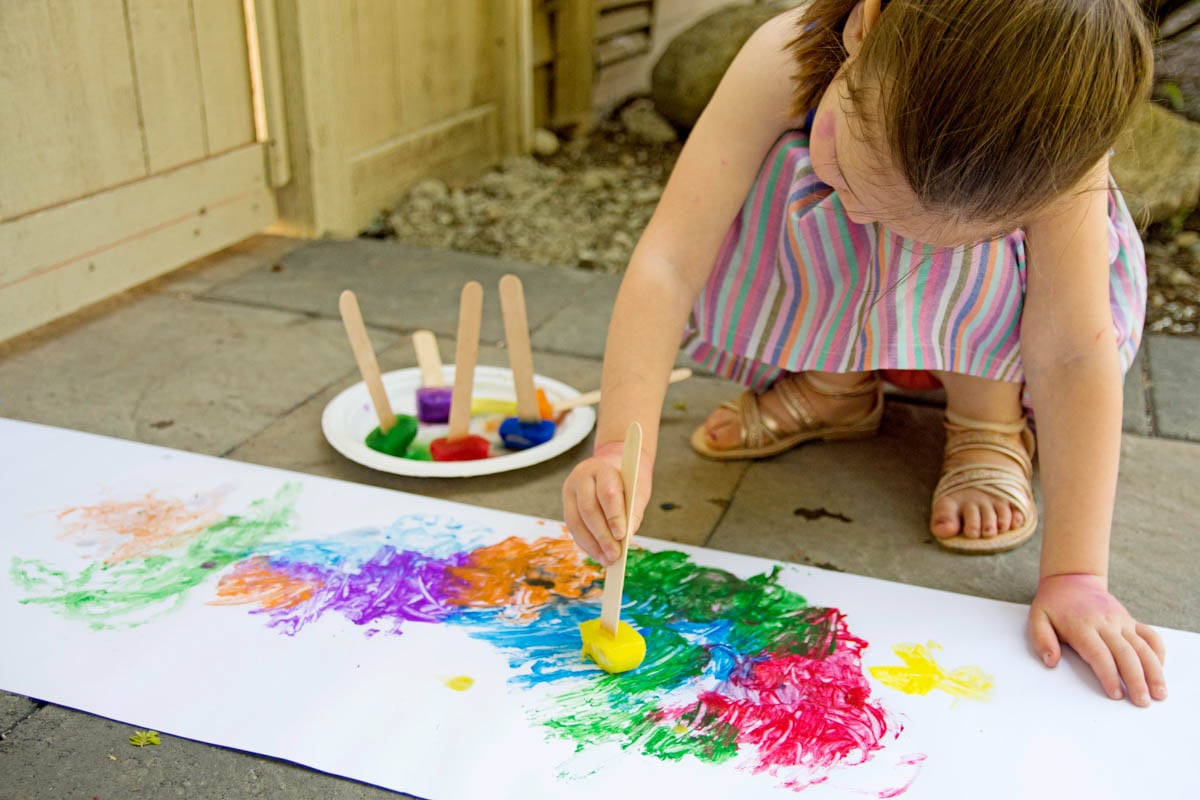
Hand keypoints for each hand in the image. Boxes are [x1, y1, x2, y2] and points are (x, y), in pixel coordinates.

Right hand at [562, 442, 651, 565]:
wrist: (613, 463)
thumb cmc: (629, 479)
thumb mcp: (638, 489)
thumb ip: (633, 511)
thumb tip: (627, 538)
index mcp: (602, 468)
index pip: (607, 493)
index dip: (614, 516)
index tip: (622, 537)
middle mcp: (581, 477)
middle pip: (588, 509)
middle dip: (602, 536)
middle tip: (615, 555)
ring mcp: (570, 490)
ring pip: (576, 521)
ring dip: (592, 544)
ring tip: (607, 560)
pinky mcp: (566, 503)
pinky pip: (573, 527)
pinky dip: (586, 543)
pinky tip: (598, 554)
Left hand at [1029, 573, 1166, 706]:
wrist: (1071, 580)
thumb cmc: (1054, 604)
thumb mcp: (1037, 618)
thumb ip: (1042, 640)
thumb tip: (1051, 662)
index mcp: (1082, 626)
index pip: (1099, 654)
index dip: (1108, 675)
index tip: (1115, 694)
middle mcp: (1106, 623)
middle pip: (1126, 654)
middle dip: (1136, 680)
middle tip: (1142, 702)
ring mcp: (1121, 621)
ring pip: (1143, 647)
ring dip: (1154, 671)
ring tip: (1159, 693)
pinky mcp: (1131, 620)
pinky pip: (1151, 636)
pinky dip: (1159, 652)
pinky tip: (1160, 669)